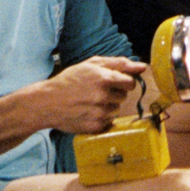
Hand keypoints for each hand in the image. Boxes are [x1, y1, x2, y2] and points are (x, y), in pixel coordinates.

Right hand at [32, 56, 146, 133]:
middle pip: (124, 96)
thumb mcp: (91, 64)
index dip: (124, 82)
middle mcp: (103, 97)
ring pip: (117, 109)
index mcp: (104, 78)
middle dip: (114, 93)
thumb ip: (118, 63)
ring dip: (108, 106)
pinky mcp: (96, 127)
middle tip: (96, 91)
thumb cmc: (70, 80)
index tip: (114, 82)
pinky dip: (101, 118)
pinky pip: (109, 122)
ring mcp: (100, 113)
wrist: (48, 102)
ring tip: (90, 102)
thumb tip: (141, 66)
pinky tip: (88, 112)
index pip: (130, 82)